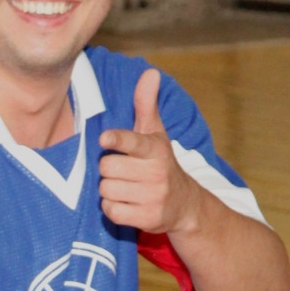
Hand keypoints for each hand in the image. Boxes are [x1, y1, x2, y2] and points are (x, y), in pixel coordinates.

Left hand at [98, 69, 196, 234]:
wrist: (185, 204)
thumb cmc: (160, 162)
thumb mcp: (156, 133)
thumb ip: (146, 104)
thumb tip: (150, 72)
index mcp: (156, 149)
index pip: (133, 142)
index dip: (117, 140)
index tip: (104, 139)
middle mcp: (157, 173)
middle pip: (106, 168)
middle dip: (109, 169)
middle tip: (123, 170)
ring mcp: (153, 197)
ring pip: (106, 190)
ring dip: (110, 189)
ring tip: (126, 186)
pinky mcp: (147, 218)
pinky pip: (111, 211)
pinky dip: (112, 208)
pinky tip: (126, 203)